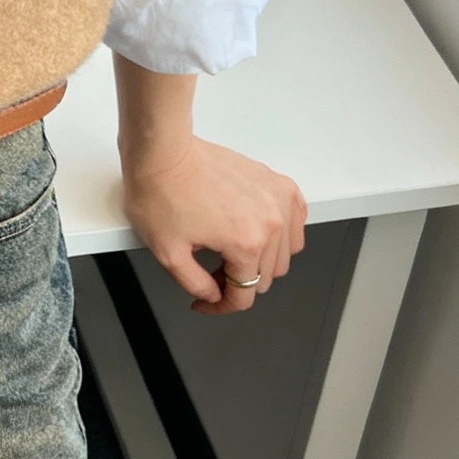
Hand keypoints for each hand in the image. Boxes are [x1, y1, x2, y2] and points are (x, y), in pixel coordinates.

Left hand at [112, 54, 305, 315]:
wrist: (164, 152)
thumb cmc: (162, 192)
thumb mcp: (168, 254)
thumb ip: (196, 284)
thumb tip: (214, 295)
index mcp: (246, 243)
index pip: (244, 295)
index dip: (221, 306)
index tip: (206, 302)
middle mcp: (271, 222)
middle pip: (266, 277)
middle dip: (237, 282)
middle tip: (210, 274)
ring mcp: (278, 200)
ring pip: (285, 254)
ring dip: (260, 261)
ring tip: (231, 253)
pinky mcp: (278, 183)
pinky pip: (296, 222)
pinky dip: (282, 234)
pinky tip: (259, 233)